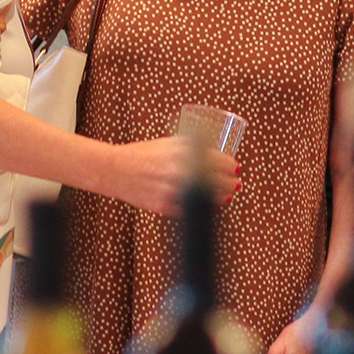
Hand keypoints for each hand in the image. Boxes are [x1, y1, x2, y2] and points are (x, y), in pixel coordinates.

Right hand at [106, 136, 239, 215]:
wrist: (117, 170)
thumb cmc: (144, 154)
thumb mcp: (171, 143)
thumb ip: (193, 149)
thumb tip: (216, 158)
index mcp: (183, 154)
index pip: (217, 161)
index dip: (230, 166)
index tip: (236, 168)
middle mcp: (179, 172)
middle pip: (217, 181)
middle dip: (231, 183)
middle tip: (236, 183)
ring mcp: (173, 191)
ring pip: (206, 198)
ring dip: (222, 197)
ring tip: (228, 196)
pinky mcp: (164, 206)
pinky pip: (190, 210)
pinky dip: (202, 208)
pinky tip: (209, 205)